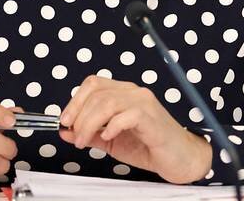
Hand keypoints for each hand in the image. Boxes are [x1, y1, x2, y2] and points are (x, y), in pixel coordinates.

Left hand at [59, 75, 212, 183]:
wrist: (179, 159)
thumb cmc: (148, 147)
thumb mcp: (111, 141)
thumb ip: (89, 133)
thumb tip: (64, 130)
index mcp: (123, 93)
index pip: (93, 84)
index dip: (75, 101)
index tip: (64, 121)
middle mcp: (133, 92)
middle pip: (97, 93)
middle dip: (79, 116)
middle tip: (76, 137)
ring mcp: (144, 102)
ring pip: (107, 102)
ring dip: (90, 123)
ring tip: (86, 141)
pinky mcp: (151, 117)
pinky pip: (126, 115)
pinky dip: (112, 126)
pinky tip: (108, 137)